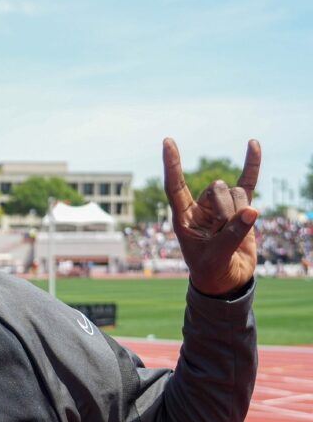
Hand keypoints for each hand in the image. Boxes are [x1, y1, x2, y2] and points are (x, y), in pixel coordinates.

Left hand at [163, 138, 259, 296]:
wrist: (226, 279)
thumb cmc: (211, 269)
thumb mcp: (216, 256)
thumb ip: (232, 235)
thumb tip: (252, 211)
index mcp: (183, 217)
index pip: (174, 186)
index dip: (172, 164)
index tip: (167, 142)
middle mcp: (200, 207)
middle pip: (217, 190)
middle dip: (226, 211)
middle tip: (223, 234)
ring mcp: (219, 206)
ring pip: (235, 193)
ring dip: (239, 212)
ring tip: (232, 234)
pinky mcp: (239, 208)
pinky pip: (246, 182)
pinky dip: (251, 164)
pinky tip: (253, 144)